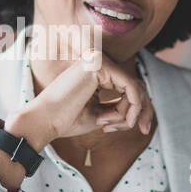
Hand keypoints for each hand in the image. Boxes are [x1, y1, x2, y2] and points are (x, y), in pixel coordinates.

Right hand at [10, 32, 153, 148]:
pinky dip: (131, 106)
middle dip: (144, 110)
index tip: (143, 129)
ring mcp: (99, 62)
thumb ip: (119, 108)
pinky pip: (130, 87)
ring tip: (109, 125)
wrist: (46, 121)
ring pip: (134, 87)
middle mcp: (100, 64)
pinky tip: (118, 119)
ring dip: (130, 112)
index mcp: (97, 74)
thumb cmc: (67, 120)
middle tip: (143, 129)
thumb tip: (142, 108)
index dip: (141, 109)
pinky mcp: (99, 66)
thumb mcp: (102, 114)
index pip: (130, 88)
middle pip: (137, 85)